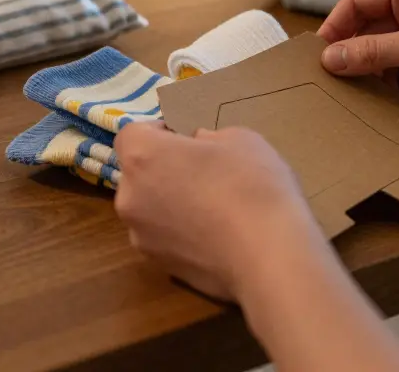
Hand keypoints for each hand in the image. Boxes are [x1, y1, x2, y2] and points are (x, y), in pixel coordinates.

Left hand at [114, 121, 327, 300]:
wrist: (269, 257)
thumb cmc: (251, 185)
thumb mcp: (239, 139)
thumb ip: (207, 139)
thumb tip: (198, 149)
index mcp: (142, 156)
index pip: (132, 134)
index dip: (158, 133)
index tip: (187, 141)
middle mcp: (129, 196)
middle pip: (137, 174)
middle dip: (162, 170)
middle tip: (202, 175)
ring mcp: (140, 236)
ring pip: (149, 209)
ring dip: (169, 204)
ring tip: (211, 211)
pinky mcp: (159, 266)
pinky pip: (164, 239)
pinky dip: (181, 235)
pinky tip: (215, 237)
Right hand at [317, 0, 398, 110]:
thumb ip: (374, 54)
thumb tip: (328, 58)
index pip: (357, 3)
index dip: (335, 28)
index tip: (319, 59)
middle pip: (371, 33)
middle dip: (362, 59)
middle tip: (347, 87)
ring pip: (390, 57)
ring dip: (388, 78)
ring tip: (396, 94)